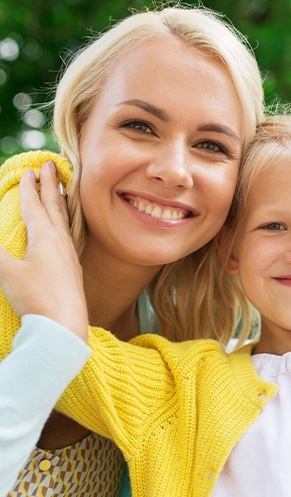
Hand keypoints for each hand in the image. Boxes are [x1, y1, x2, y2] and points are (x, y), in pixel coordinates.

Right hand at [0, 161, 87, 340]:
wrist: (65, 326)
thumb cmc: (36, 298)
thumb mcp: (7, 272)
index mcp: (45, 237)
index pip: (35, 205)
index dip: (31, 187)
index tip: (32, 169)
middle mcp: (62, 242)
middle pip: (55, 207)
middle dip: (51, 185)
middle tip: (52, 164)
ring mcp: (70, 256)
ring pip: (65, 221)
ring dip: (61, 202)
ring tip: (64, 188)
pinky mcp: (73, 269)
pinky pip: (69, 236)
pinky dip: (66, 223)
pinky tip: (66, 229)